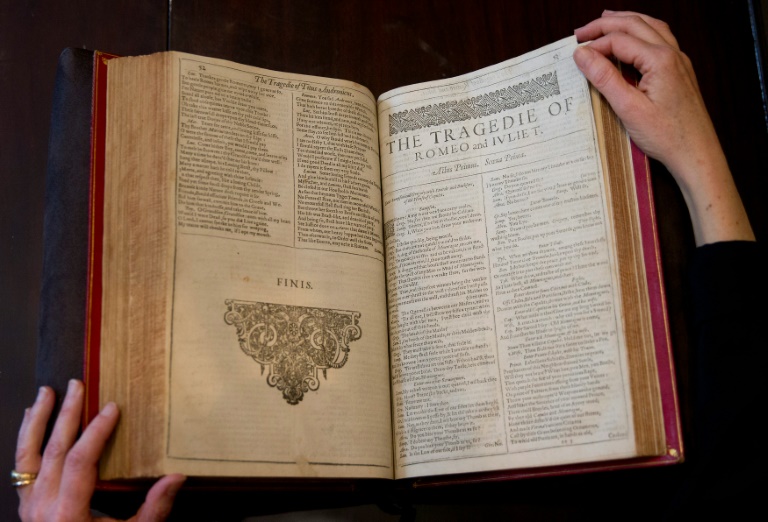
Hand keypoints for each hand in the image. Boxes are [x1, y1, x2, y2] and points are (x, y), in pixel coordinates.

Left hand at [15, 380, 184, 520]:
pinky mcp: (26, 509)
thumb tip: (177, 476)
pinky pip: (20, 469)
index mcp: (67, 515)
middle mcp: (42, 509)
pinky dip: (25, 442)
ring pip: (26, 457)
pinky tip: (31, 422)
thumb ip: (153, 509)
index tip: (112, 407)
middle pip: (52, 451)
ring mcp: (29, 509)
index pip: (80, 461)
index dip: (96, 432)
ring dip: (36, 422)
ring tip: (46, 393)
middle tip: (78, 385)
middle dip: (67, 415)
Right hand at [573, 11, 753, 244]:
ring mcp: (679, 61)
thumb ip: (604, 78)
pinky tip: (632, 40)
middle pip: (635, 24)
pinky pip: (660, 39)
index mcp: (660, 60)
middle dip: (606, 24)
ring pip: (650, 26)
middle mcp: (672, 53)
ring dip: (625, 22)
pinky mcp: (680, 71)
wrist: (697, 154)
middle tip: (581, 32)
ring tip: (604, 21)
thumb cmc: (667, 136)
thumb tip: (582, 55)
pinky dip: (641, 32)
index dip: (595, 45)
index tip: (575, 55)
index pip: (619, 40)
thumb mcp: (628, 108)